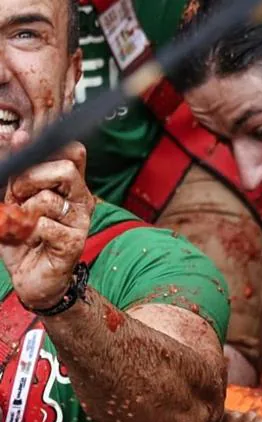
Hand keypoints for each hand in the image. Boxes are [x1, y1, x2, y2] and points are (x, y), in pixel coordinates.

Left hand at [0, 134, 95, 310]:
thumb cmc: (22, 235)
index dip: (48, 149)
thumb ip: (14, 169)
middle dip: (30, 179)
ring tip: (19, 222)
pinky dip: (26, 232)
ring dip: (23, 210)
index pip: (72, 151)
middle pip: (65, 169)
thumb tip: (15, 137)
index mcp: (69, 184)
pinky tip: (28, 239)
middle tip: (16, 196)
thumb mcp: (11, 196)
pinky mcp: (73, 242)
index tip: (23, 157)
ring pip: (49, 199)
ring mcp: (80, 221)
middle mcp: (81, 199)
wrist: (31, 276)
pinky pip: (44, 226)